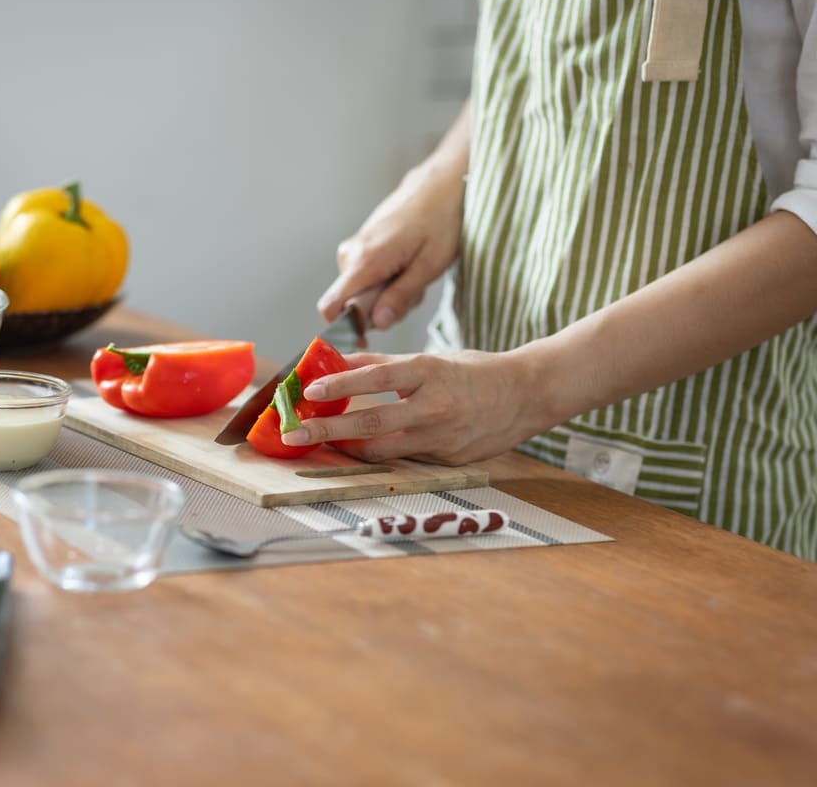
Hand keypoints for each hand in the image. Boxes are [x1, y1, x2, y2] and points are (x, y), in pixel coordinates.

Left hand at [278, 350, 545, 464]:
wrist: (526, 395)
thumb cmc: (472, 372)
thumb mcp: (430, 360)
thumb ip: (385, 367)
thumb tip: (338, 363)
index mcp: (428, 373)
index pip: (375, 378)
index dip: (340, 384)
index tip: (308, 391)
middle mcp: (432, 407)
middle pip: (370, 423)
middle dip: (327, 430)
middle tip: (294, 435)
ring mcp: (440, 438)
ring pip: (382, 450)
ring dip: (346, 448)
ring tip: (320, 443)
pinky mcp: (447, 460)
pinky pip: (404, 459)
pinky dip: (379, 454)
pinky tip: (359, 451)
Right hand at [317, 165, 464, 330]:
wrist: (440, 185)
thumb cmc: (440, 221)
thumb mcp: (430, 265)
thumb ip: (402, 296)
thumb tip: (377, 323)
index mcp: (365, 261)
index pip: (331, 306)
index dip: (344, 329)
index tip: (369, 337)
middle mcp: (351, 254)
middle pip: (351, 304)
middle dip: (381, 309)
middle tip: (413, 293)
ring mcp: (354, 248)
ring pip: (361, 291)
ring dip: (388, 294)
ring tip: (414, 273)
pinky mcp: (360, 246)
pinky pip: (365, 277)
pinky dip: (387, 279)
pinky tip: (408, 264)